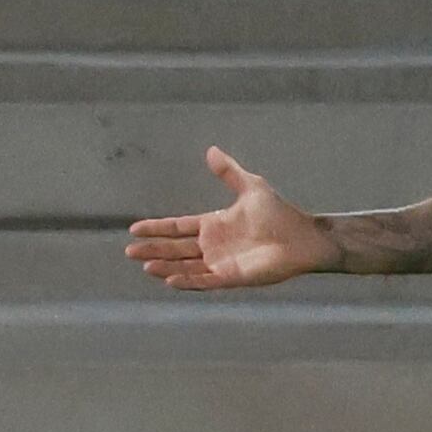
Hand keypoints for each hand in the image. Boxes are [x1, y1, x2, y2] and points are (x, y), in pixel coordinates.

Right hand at [125, 149, 341, 290]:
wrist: (302, 237)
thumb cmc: (279, 213)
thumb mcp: (250, 187)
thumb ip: (228, 172)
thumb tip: (210, 150)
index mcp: (213, 225)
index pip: (178, 228)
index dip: (157, 228)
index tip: (134, 229)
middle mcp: (212, 246)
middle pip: (175, 249)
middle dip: (152, 249)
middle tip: (129, 252)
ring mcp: (220, 263)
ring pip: (185, 266)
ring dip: (165, 266)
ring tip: (146, 265)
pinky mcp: (231, 277)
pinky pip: (205, 281)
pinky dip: (187, 281)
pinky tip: (170, 278)